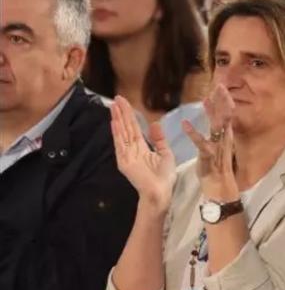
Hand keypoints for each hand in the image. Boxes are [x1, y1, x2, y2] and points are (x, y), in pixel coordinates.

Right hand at [110, 96, 175, 211]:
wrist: (161, 191)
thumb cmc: (164, 177)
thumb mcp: (165, 153)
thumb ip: (159, 139)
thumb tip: (154, 123)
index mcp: (141, 148)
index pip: (134, 128)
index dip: (130, 115)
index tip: (124, 103)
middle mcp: (132, 149)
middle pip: (126, 127)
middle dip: (122, 113)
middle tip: (117, 98)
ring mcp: (126, 155)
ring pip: (121, 133)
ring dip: (117, 119)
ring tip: (114, 106)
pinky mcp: (124, 161)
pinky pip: (120, 144)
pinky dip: (117, 133)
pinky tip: (114, 122)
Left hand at [184, 84, 237, 200]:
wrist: (220, 186)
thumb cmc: (216, 164)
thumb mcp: (216, 140)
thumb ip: (213, 123)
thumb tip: (210, 104)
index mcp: (224, 135)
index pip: (227, 113)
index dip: (224, 99)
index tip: (219, 85)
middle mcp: (224, 139)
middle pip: (226, 117)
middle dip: (223, 101)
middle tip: (220, 86)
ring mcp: (217, 148)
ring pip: (217, 127)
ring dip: (213, 113)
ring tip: (208, 99)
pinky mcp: (208, 157)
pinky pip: (201, 144)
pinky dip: (194, 134)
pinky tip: (185, 124)